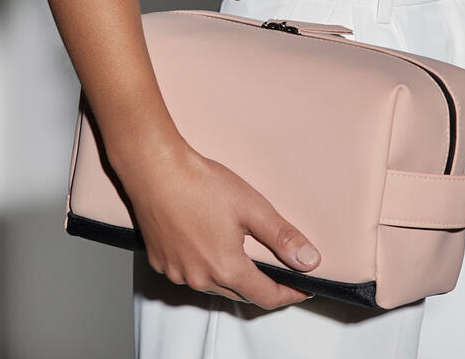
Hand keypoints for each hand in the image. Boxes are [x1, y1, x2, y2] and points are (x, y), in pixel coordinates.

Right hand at [117, 137, 319, 310]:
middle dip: (260, 284)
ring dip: (230, 275)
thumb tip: (310, 261)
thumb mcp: (251, 206)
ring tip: (240, 253)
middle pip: (239, 292)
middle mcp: (200, 278)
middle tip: (276, 270)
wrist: (154, 169)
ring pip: (213, 284)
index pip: (266, 296)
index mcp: (226, 268)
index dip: (289, 294)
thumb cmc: (200, 183)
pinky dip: (203, 265)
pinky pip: (189, 273)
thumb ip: (282, 237)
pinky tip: (206, 243)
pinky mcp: (160, 262)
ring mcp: (177, 272)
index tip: (302, 288)